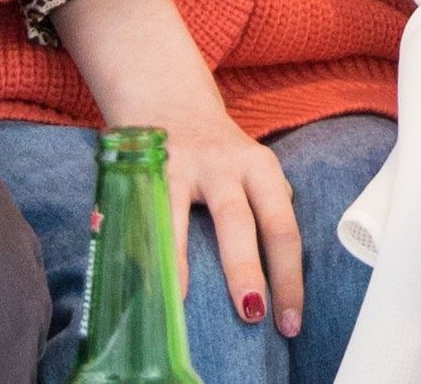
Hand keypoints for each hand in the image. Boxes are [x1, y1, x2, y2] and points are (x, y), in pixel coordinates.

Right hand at [54, 0, 299, 334]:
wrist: (171, 99)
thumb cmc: (218, 154)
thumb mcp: (253, 172)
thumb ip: (265, 209)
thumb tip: (281, 266)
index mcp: (263, 171)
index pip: (284, 229)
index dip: (289, 276)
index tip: (291, 321)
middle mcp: (228, 167)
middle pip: (245, 224)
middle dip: (249, 273)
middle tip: (254, 316)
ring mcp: (184, 166)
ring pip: (186, 217)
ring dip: (182, 263)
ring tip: (183, 303)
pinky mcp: (146, 170)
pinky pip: (141, 212)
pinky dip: (134, 240)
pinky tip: (130, 267)